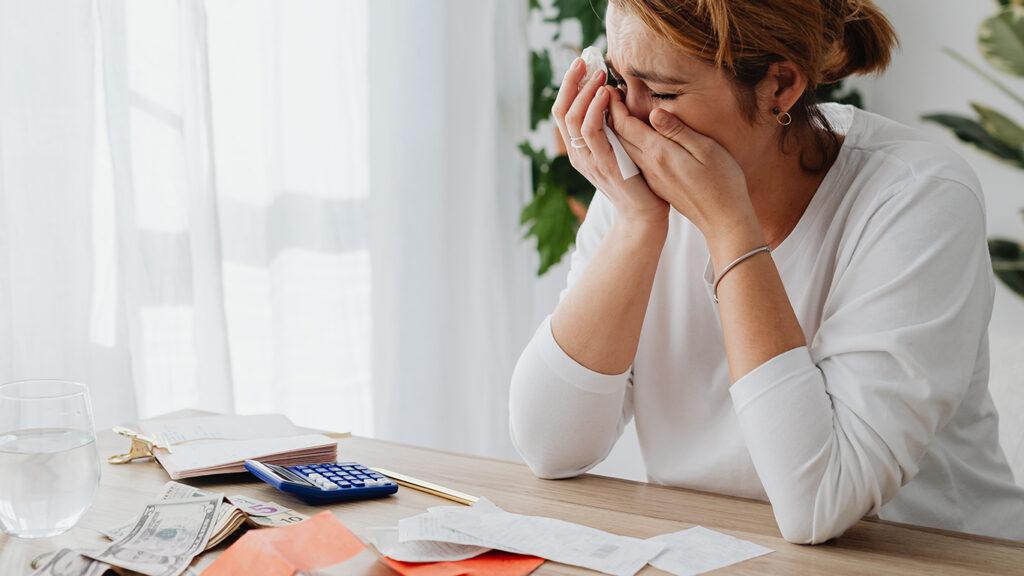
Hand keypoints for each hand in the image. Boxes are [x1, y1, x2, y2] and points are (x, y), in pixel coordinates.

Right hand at [551, 59, 668, 229]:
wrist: (643, 216)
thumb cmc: (637, 181)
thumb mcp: (621, 149)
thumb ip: (613, 128)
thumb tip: (614, 97)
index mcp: (579, 150)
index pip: (563, 111)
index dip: (568, 86)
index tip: (580, 63)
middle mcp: (578, 155)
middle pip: (561, 112)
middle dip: (571, 83)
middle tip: (585, 60)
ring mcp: (589, 161)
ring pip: (573, 119)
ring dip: (585, 93)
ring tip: (599, 74)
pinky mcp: (604, 165)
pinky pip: (593, 133)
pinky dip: (596, 110)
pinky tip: (605, 95)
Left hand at [609, 104, 764, 259]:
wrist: (723, 220)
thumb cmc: (723, 182)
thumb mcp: (706, 150)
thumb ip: (678, 131)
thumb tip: (655, 112)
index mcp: (659, 154)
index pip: (626, 126)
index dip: (615, 105)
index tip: (610, 87)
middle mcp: (649, 166)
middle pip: (619, 137)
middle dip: (609, 115)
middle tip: (605, 94)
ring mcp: (651, 177)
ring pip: (624, 150)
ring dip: (615, 130)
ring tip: (613, 110)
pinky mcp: (657, 185)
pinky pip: (633, 160)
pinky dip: (625, 144)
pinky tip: (631, 136)